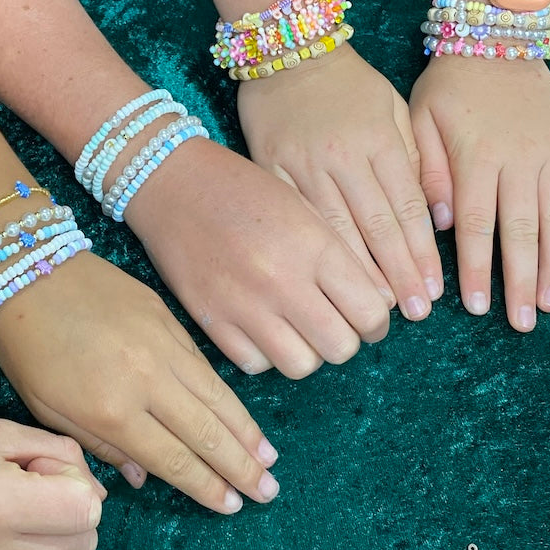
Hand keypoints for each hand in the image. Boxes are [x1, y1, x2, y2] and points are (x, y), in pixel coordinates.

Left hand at [0, 252, 279, 514]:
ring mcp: (164, 347)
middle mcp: (147, 381)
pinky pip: (206, 366)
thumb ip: (100, 447)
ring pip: (216, 398)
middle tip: (267, 493)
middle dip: (240, 466)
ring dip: (246, 432)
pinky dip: (229, 395)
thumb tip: (143, 477)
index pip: (173, 459)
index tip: (232, 506)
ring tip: (270, 460)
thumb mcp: (48, 410)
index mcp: (112, 410)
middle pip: (205, 432)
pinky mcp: (170, 320)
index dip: (205, 486)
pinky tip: (243, 413)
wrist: (32, 272)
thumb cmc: (29, 349)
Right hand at [0, 417, 104, 549]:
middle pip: (82, 545)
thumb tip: (98, 497)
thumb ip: (62, 456)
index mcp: (0, 507)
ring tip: (12, 513)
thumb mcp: (4, 433)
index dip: (76, 486)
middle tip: (32, 490)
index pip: (87, 512)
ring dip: (52, 541)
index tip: (43, 471)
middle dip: (71, 514)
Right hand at [123, 135, 390, 377]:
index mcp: (314, 246)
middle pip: (340, 347)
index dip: (376, 324)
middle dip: (344, 341)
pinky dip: (265, 354)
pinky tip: (261, 329)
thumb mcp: (303, 207)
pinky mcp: (210, 319)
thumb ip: (340, 255)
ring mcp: (244, 305)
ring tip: (297, 330)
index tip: (366, 320)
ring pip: (300, 366)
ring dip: (306, 352)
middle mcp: (283, 280)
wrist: (173, 183)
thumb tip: (373, 304)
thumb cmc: (243, 189)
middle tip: (333, 325)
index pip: (370, 313)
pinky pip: (255, 364)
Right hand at [237, 43, 442, 319]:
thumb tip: (436, 213)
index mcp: (378, 140)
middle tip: (413, 312)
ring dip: (358, 273)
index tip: (433, 291)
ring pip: (335, 230)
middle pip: (376, 226)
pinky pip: (293, 217)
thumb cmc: (347, 83)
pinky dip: (310, 250)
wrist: (286, 50)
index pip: (408, 208)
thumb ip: (416, 157)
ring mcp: (302, 164)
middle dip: (398, 274)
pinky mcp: (269, 169)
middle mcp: (343, 156)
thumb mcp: (392, 107)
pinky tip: (321, 280)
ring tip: (375, 311)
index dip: (422, 254)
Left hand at [409, 56, 549, 329]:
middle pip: (522, 232)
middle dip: (521, 281)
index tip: (477, 306)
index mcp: (476, 157)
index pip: (475, 225)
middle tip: (521, 322)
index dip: (477, 269)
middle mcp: (519, 161)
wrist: (496, 38)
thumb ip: (426, 171)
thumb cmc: (448, 85)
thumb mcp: (418, 119)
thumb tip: (435, 223)